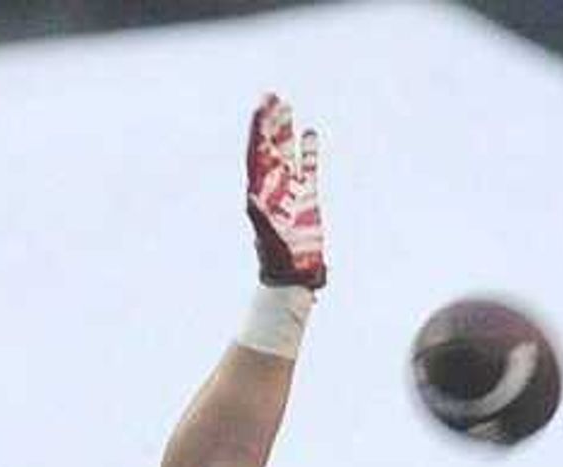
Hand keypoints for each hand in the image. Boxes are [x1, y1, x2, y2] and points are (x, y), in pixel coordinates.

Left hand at [244, 93, 324, 288]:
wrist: (293, 273)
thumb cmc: (276, 258)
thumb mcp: (266, 236)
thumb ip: (258, 217)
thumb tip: (251, 200)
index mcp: (259, 190)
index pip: (256, 152)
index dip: (258, 130)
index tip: (260, 108)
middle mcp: (272, 185)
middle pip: (269, 146)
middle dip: (270, 122)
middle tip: (271, 97)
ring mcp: (290, 188)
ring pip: (287, 152)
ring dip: (285, 130)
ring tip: (285, 106)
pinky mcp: (307, 195)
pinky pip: (308, 167)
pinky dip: (308, 151)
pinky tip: (310, 133)